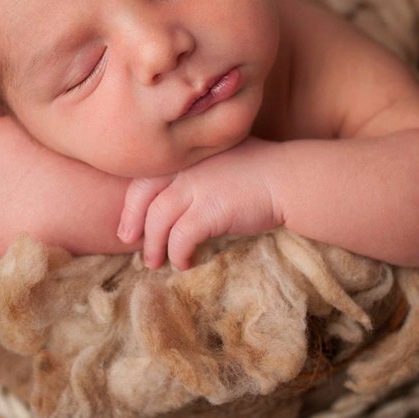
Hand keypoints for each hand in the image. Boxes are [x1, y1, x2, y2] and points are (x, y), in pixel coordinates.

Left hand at [117, 138, 282, 270]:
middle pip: (143, 196)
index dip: (131, 202)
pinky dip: (178, 254)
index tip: (129, 222)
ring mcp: (197, 187)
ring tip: (154, 262)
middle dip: (132, 222)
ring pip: (158, 220)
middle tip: (129, 242)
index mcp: (186, 154)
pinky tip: (185, 263)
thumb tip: (176, 193)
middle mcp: (186, 167)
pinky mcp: (210, 210)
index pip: (144, 176)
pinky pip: (180, 238)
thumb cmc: (260, 169)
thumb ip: (196, 168)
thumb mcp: (220, 158)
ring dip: (153, 246)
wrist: (289, 177)